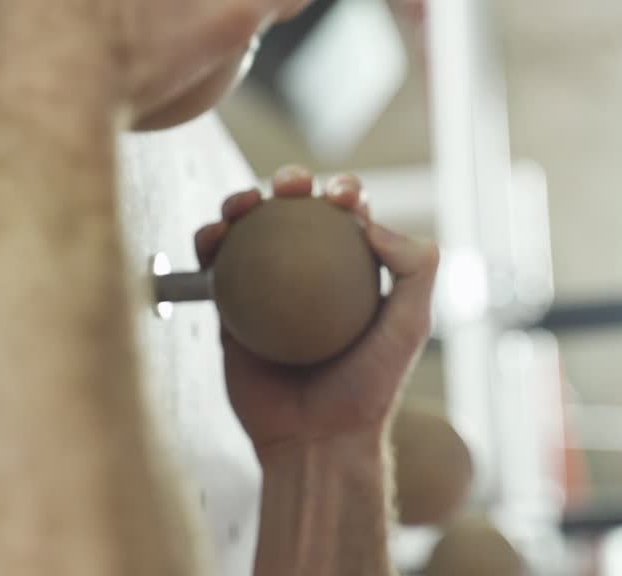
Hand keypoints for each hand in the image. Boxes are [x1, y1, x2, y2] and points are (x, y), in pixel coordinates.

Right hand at [195, 165, 440, 458]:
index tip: (340, 196)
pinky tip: (211, 238)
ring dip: (242, 200)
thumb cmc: (368, 387)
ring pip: (249, 230)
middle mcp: (309, 274)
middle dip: (291, 181)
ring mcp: (266, 290)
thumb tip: (370, 221)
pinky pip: (215, 267)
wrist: (316, 440)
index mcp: (353, 270)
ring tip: (243, 203)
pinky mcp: (231, 309)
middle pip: (293, 212)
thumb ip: (413, 267)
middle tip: (289, 185)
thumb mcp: (410, 324)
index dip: (344, 190)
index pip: (347, 216)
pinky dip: (208, 243)